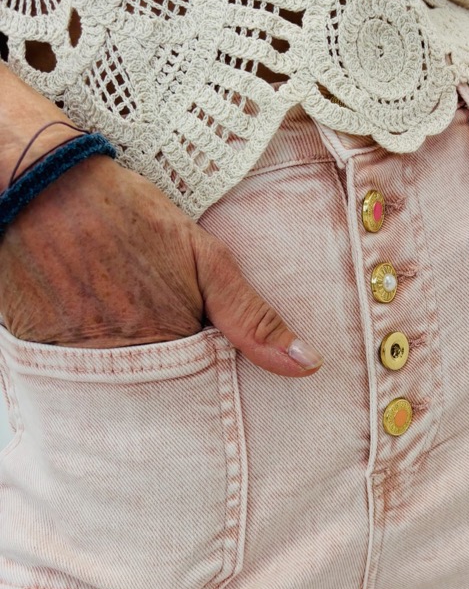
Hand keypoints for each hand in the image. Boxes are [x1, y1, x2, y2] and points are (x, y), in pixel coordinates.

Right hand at [0, 155, 322, 375]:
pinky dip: (97, 374)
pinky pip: (79, 384)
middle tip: (178, 364)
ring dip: (138, 384)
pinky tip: (105, 343)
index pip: (204, 397)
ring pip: (122, 397)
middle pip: (163, 404)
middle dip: (178, 394)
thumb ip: (253, 318)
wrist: (41, 184)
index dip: (214, 387)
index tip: (219, 377)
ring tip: (137, 344)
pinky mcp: (44, 356)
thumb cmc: (129, 215)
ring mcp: (79, 363)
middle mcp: (121, 365)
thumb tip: (307, 365)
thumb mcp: (205, 259)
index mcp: (167, 346)